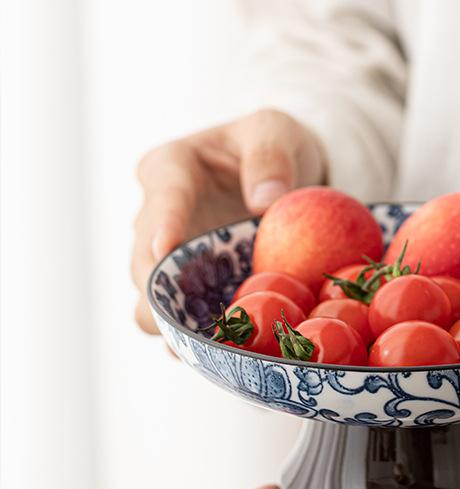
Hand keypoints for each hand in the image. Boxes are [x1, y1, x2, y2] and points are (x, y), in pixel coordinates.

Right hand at [131, 109, 325, 332]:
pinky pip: (184, 320)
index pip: (163, 198)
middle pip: (143, 263)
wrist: (286, 176)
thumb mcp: (276, 131)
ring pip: (152, 301)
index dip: (163, 226)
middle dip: (161, 292)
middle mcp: (157, 217)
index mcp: (171, 170)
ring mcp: (171, 258)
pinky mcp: (192, 288)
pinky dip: (197, 339)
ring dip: (174, 325)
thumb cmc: (274, 146)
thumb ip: (270, 156)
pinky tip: (220, 357)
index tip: (167, 249)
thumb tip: (264, 202)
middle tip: (189, 316)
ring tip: (201, 348)